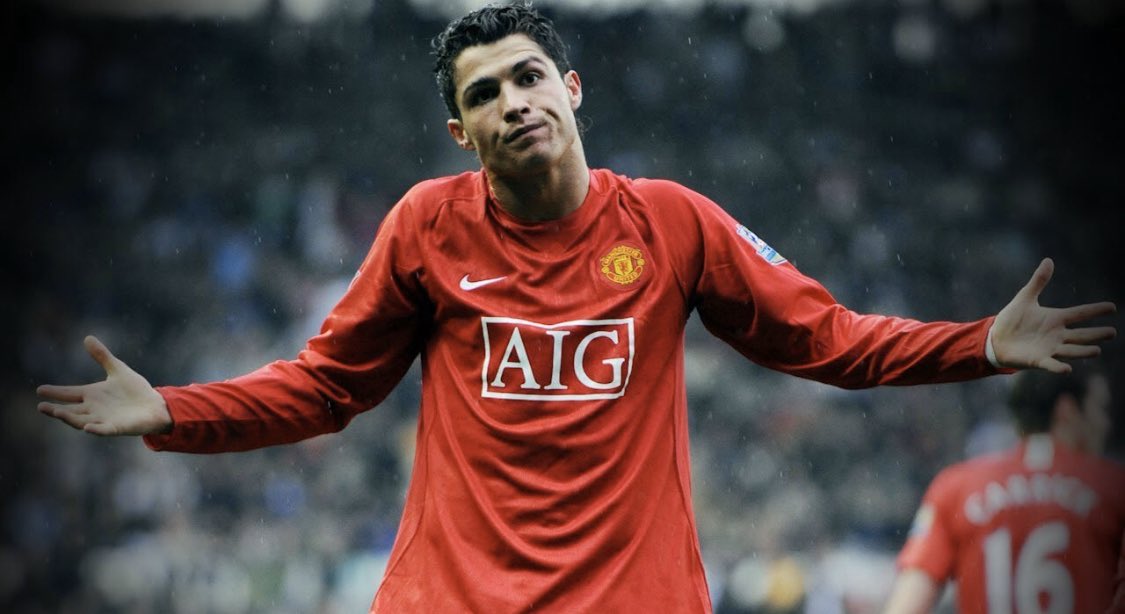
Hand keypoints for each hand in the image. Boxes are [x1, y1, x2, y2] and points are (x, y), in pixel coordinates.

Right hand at [37, 336, 171, 435]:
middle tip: (41, 406)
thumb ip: (102, 356)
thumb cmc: (135, 390)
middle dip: (56, 409)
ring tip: (57, 412)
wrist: (155, 406)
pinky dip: (95, 429)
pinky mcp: (116, 427)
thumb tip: (87, 338)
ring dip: (69, 418)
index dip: (55, 392)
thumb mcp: (117, 369)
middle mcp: (94, 408)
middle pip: (70, 410)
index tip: (40, 389)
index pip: (69, 393)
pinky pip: (103, 430)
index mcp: (92, 395)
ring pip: (81, 420)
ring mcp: (104, 419)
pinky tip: (87, 427)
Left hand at [991, 258, 1116, 372]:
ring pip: (1072, 350)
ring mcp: (1049, 348)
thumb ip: (1038, 281)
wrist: (995, 339)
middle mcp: (1057, 335)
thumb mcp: (1025, 298)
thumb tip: (1048, 260)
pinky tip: (1068, 369)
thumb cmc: (1012, 320)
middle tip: (1112, 333)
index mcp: (1056, 319)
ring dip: (1083, 351)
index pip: (1080, 313)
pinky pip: (1051, 364)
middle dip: (1096, 334)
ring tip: (1097, 350)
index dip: (1096, 310)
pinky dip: (1059, 367)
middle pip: (1082, 334)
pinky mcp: (1038, 360)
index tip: (1112, 307)